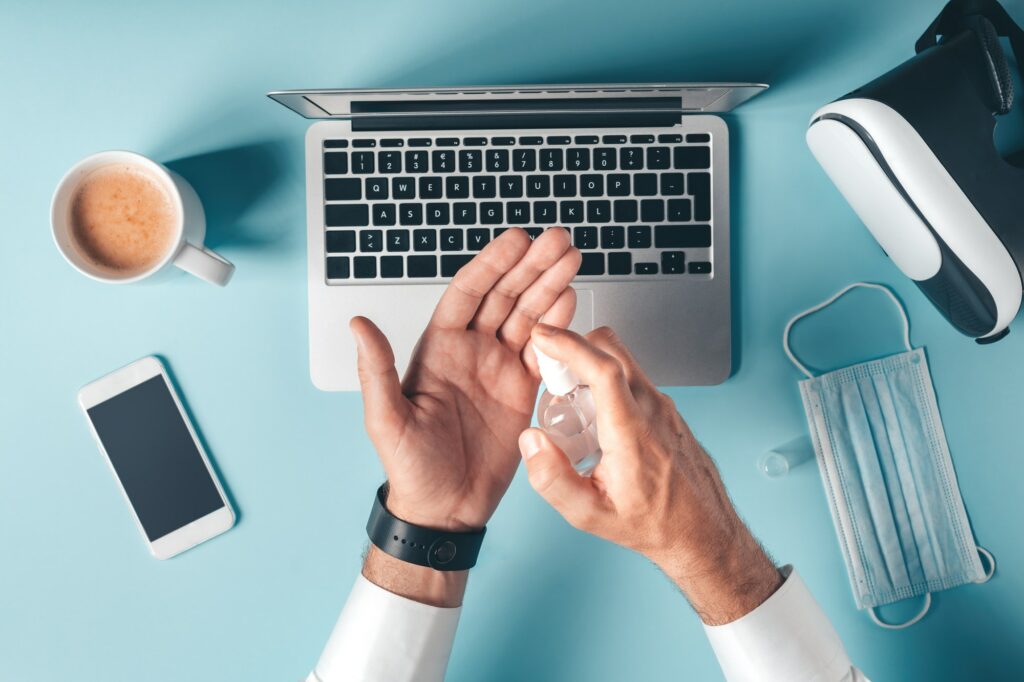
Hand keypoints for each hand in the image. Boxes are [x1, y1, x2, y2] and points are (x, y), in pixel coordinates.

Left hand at [352, 228, 579, 604]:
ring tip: (572, 258)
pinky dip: (559, 327)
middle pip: (505, 296)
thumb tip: (357, 323)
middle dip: (531, 266)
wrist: (444, 510)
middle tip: (558, 240)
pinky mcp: (522, 391)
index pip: (468, 293)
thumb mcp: (386, 420)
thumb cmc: (410, 468)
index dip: (493, 264)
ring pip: (528, 317)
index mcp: (439, 348)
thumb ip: (376, 370)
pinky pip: (544, 352)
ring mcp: (499, 369)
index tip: (516, 240)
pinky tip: (572, 302)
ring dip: (550, 287)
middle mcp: (471, 351)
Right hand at [519, 325, 781, 624]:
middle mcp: (652, 409)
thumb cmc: (653, 524)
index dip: (568, 344)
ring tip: (571, 404)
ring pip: (623, 362)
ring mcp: (664, 407)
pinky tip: (596, 418)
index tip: (543, 337)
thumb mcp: (590, 515)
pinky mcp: (667, 410)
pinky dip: (608, 381)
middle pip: (612, 349)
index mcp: (631, 431)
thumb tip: (531, 440)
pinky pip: (633, 379)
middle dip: (575, 347)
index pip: (602, 368)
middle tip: (551, 374)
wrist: (703, 532)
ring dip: (591, 366)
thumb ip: (552, 479)